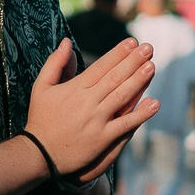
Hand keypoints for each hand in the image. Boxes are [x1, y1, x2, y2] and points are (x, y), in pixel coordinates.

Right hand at [27, 37, 155, 183]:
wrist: (39, 153)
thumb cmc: (40, 118)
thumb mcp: (41, 87)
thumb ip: (55, 63)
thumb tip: (67, 42)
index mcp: (75, 88)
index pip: (101, 66)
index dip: (118, 53)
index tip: (132, 42)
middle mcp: (88, 102)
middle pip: (115, 77)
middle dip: (133, 61)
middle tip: (149, 49)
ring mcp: (96, 120)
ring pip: (122, 96)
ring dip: (138, 81)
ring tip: (152, 66)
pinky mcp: (102, 138)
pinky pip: (125, 124)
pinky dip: (141, 114)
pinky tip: (154, 104)